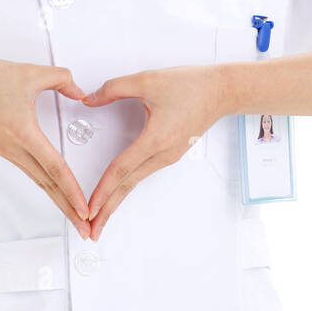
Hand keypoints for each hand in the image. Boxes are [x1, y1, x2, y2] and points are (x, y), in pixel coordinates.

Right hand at [0, 58, 93, 239]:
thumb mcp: (30, 72)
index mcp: (24, 134)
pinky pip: (32, 173)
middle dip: (70, 209)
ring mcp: (9, 152)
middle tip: (88, 231)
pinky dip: (49, 186)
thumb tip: (81, 92)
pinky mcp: (5, 149)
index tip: (86, 209)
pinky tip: (58, 192)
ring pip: (41, 182)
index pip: (55, 168)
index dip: (73, 190)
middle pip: (49, 185)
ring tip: (77, 217)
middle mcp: (16, 150)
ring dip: (60, 201)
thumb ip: (62, 79)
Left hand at [81, 64, 224, 240]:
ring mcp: (168, 156)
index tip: (89, 208)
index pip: (121, 169)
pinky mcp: (170, 154)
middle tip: (89, 231)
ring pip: (134, 182)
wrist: (222, 91)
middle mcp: (162, 154)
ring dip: (115, 200)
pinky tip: (117, 192)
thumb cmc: (191, 85)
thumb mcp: (147, 79)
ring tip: (99, 217)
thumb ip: (113, 89)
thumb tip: (89, 99)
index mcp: (156, 139)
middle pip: (127, 186)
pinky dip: (126, 186)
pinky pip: (143, 174)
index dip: (103, 189)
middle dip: (107, 210)